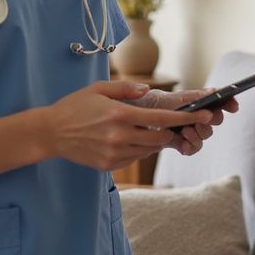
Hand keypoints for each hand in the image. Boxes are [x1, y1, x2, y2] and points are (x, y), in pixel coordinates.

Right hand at [41, 81, 212, 170]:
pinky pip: (135, 158)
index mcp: (120, 115)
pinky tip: (130, 139)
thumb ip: (126, 89)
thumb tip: (147, 90)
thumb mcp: (99, 89)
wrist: (51, 133)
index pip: (162, 119)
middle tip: (172, 124)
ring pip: (149, 150)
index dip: (185, 118)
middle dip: (169, 131)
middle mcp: (120, 136)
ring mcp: (114, 153)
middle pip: (160, 137)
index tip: (203, 116)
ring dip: (155, 140)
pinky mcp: (109, 165)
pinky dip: (139, 149)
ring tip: (148, 130)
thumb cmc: (75, 106)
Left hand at [126, 88, 236, 155]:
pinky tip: (182, 141)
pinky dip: (190, 145)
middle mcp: (197, 116)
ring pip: (205, 136)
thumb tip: (213, 92)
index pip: (220, 103)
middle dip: (211, 121)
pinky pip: (193, 148)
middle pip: (215, 121)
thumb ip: (192, 96)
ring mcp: (190, 130)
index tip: (233, 106)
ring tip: (186, 130)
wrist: (135, 117)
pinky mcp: (181, 143)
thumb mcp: (172, 98)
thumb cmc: (154, 103)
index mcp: (198, 102)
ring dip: (199, 133)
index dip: (229, 104)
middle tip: (201, 120)